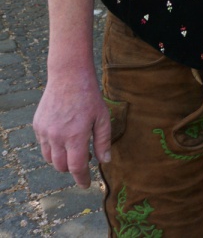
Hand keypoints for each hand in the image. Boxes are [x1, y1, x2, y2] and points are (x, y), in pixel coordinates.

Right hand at [33, 70, 110, 186]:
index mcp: (75, 136)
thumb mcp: (102, 118)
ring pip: (50, 158)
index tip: (86, 184)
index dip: (82, 178)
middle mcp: (57, 137)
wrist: (68, 77)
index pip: (77, 167)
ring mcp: (45, 132)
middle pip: (61, 166)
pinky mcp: (37, 126)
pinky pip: (44, 145)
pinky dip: (53, 147)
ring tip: (74, 149)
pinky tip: (64, 137)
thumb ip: (103, 141)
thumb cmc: (89, 97)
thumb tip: (106, 161)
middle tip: (84, 160)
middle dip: (72, 169)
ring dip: (61, 160)